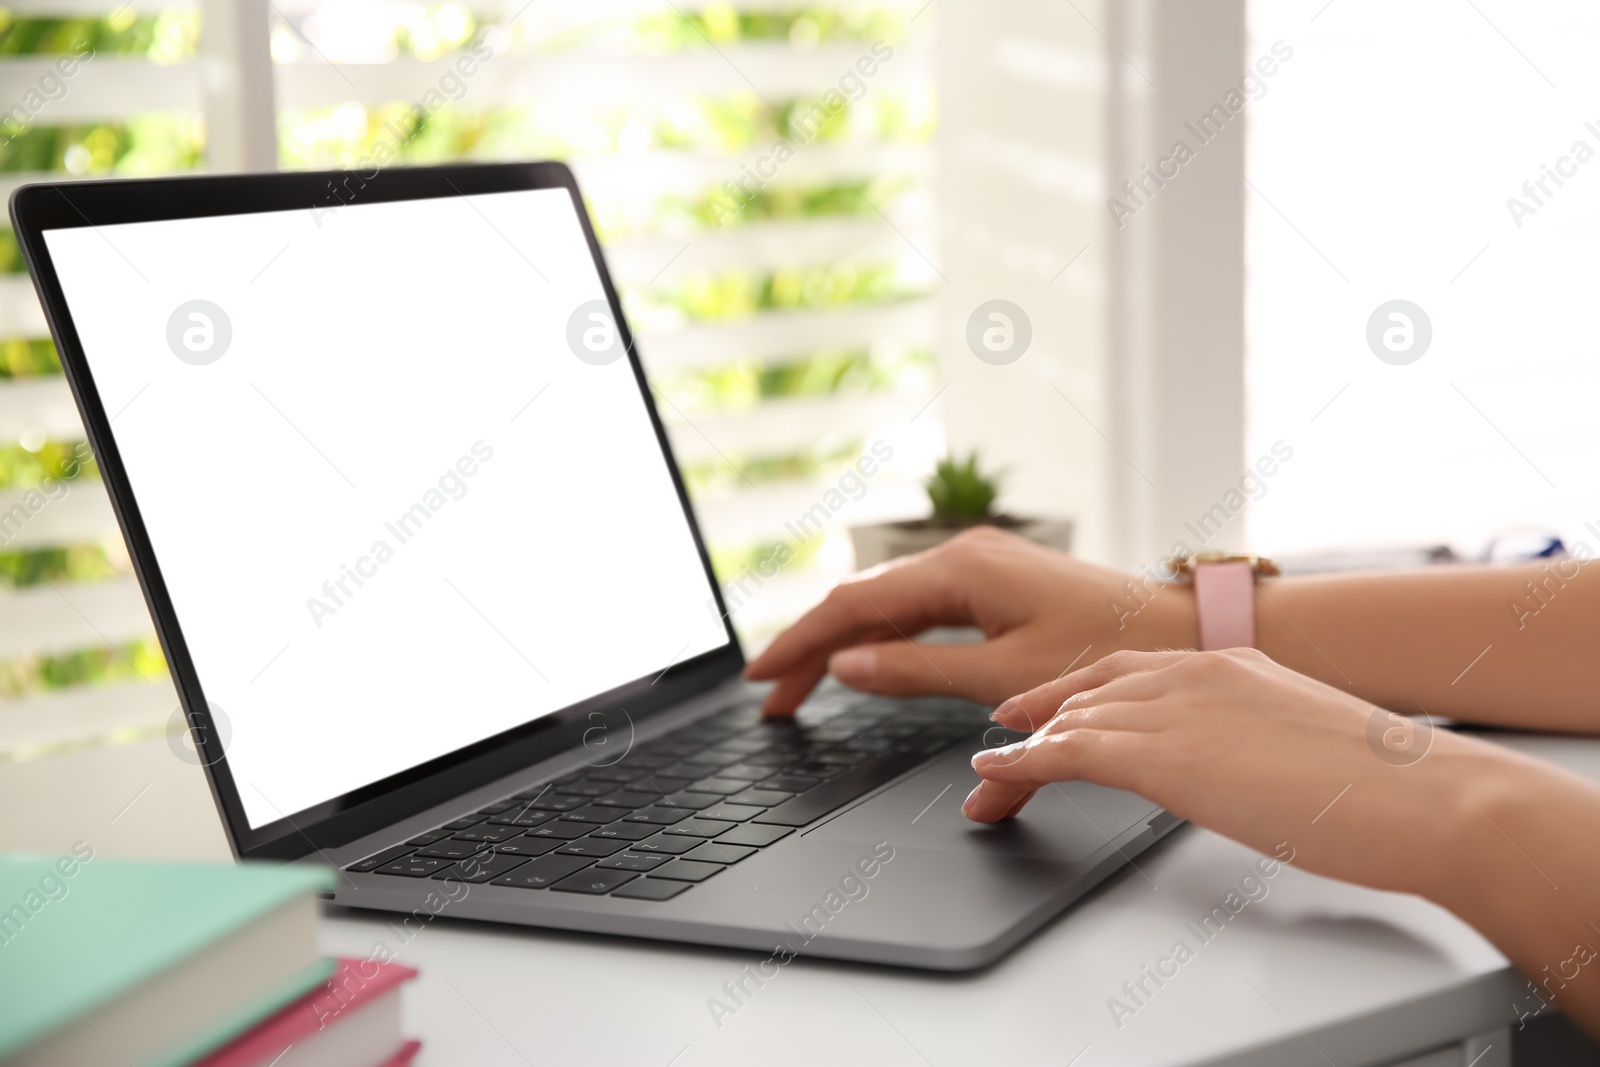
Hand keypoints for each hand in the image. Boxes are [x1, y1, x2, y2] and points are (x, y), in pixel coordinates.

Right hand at [744, 527, 1196, 715]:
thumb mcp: (1001, 675)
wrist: (1180, 630)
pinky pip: (920, 607)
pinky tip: (866, 658)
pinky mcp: (997, 583)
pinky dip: (884, 636)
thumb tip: (848, 664)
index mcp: (957, 569)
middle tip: (774, 698)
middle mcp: (962, 555)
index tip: (761, 677)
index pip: (852, 604)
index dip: (800, 642)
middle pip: (862, 601)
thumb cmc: (1105, 649)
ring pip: (889, 604)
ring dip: (845, 643)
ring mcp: (979, 566)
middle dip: (812, 648)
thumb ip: (917, 669)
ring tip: (805, 683)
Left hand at [969, 647, 1514, 897]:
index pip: (1133, 668)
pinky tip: (996, 776)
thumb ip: (1260, 740)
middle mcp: (1197, 673)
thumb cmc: (1389, 784)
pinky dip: (1024, 764)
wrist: (1425, 796)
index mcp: (1233, 664)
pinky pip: (1070, 753)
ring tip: (988, 776)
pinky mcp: (1165, 754)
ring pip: (1073, 719)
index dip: (1081, 689)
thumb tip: (1249, 767)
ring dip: (1024, 749)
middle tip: (1005, 736)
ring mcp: (1178, 709)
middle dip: (1042, 717)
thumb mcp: (1307, 743)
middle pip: (1092, 691)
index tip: (1048, 705)